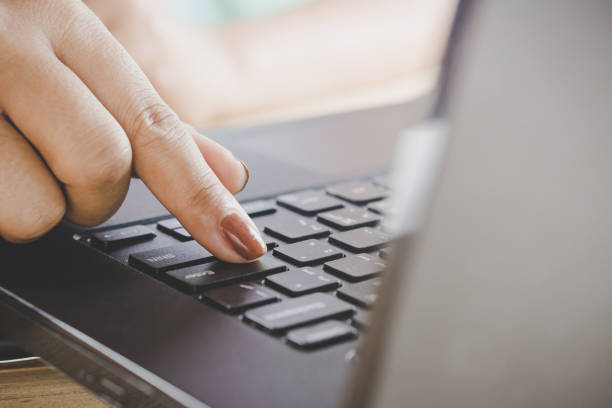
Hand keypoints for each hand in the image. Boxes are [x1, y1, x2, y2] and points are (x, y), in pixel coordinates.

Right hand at [0, 0, 266, 261]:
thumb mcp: (70, 59)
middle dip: (91, 194)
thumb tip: (230, 174)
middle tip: (56, 166)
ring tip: (5, 158)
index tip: (243, 245)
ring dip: (30, 204)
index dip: (203, 197)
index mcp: (63, 24)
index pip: (156, 129)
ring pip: (36, 210)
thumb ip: (149, 121)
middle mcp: (10, 42)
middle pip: (101, 167)